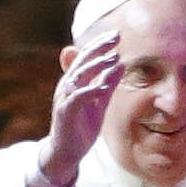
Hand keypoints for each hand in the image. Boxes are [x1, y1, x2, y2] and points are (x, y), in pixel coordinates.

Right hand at [41, 32, 124, 186]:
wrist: (66, 152)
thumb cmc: (81, 127)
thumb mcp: (99, 102)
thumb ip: (108, 84)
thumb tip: (121, 65)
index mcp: (74, 81)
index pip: (86, 57)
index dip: (100, 44)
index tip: (116, 34)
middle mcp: (67, 85)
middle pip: (83, 61)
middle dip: (100, 48)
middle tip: (116, 37)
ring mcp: (64, 98)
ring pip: (79, 75)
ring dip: (97, 66)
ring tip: (114, 58)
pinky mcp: (65, 112)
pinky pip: (77, 98)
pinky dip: (90, 91)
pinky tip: (104, 87)